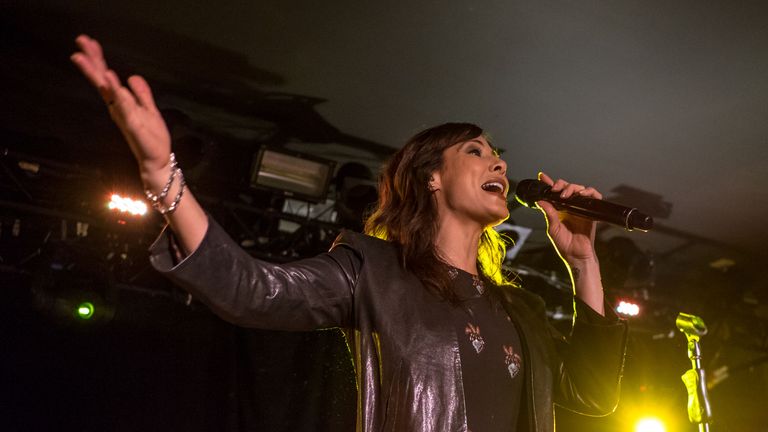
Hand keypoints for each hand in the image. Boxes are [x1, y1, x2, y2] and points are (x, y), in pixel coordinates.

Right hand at [70, 34, 171, 179]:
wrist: (157, 161)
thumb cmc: (153, 138)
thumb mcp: (149, 110)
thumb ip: (142, 95)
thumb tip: (132, 77)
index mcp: (121, 103)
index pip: (107, 78)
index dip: (98, 60)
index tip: (88, 42)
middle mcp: (118, 108)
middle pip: (102, 81)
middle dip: (92, 61)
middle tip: (80, 41)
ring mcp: (124, 116)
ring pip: (108, 91)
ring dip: (99, 74)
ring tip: (87, 57)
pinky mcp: (133, 125)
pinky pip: (123, 107)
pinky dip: (117, 94)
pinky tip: (112, 81)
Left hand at [536, 172, 601, 263]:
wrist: (576, 255)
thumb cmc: (564, 244)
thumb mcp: (553, 228)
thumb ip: (549, 213)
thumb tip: (540, 201)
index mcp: (559, 209)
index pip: (554, 193)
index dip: (549, 183)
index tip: (542, 176)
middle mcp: (570, 206)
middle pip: (568, 187)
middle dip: (561, 184)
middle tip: (556, 189)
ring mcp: (581, 208)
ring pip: (580, 189)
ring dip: (573, 187)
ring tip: (566, 194)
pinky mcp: (591, 211)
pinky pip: (594, 197)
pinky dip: (590, 192)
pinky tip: (582, 194)